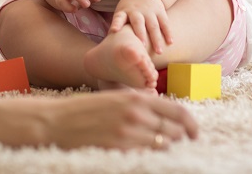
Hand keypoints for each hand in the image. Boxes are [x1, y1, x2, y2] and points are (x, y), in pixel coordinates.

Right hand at [41, 92, 197, 149]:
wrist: (57, 121)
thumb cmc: (85, 110)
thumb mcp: (115, 97)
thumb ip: (138, 101)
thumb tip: (160, 105)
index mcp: (136, 98)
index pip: (177, 110)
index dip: (191, 124)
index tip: (194, 133)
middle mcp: (136, 114)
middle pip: (174, 130)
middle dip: (179, 137)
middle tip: (177, 143)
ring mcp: (129, 132)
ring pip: (163, 144)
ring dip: (165, 147)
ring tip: (160, 147)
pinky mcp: (120, 148)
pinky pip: (147, 154)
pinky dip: (151, 154)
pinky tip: (145, 152)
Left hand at [110, 0, 172, 54]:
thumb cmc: (130, 8)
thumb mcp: (121, 12)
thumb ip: (117, 25)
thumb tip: (108, 43)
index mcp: (124, 11)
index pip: (119, 17)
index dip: (116, 23)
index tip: (114, 31)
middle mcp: (136, 11)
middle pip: (138, 23)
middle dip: (140, 34)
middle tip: (142, 46)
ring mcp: (149, 11)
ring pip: (153, 25)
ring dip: (156, 38)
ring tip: (159, 52)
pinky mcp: (160, 11)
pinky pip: (164, 23)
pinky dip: (168, 33)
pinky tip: (170, 43)